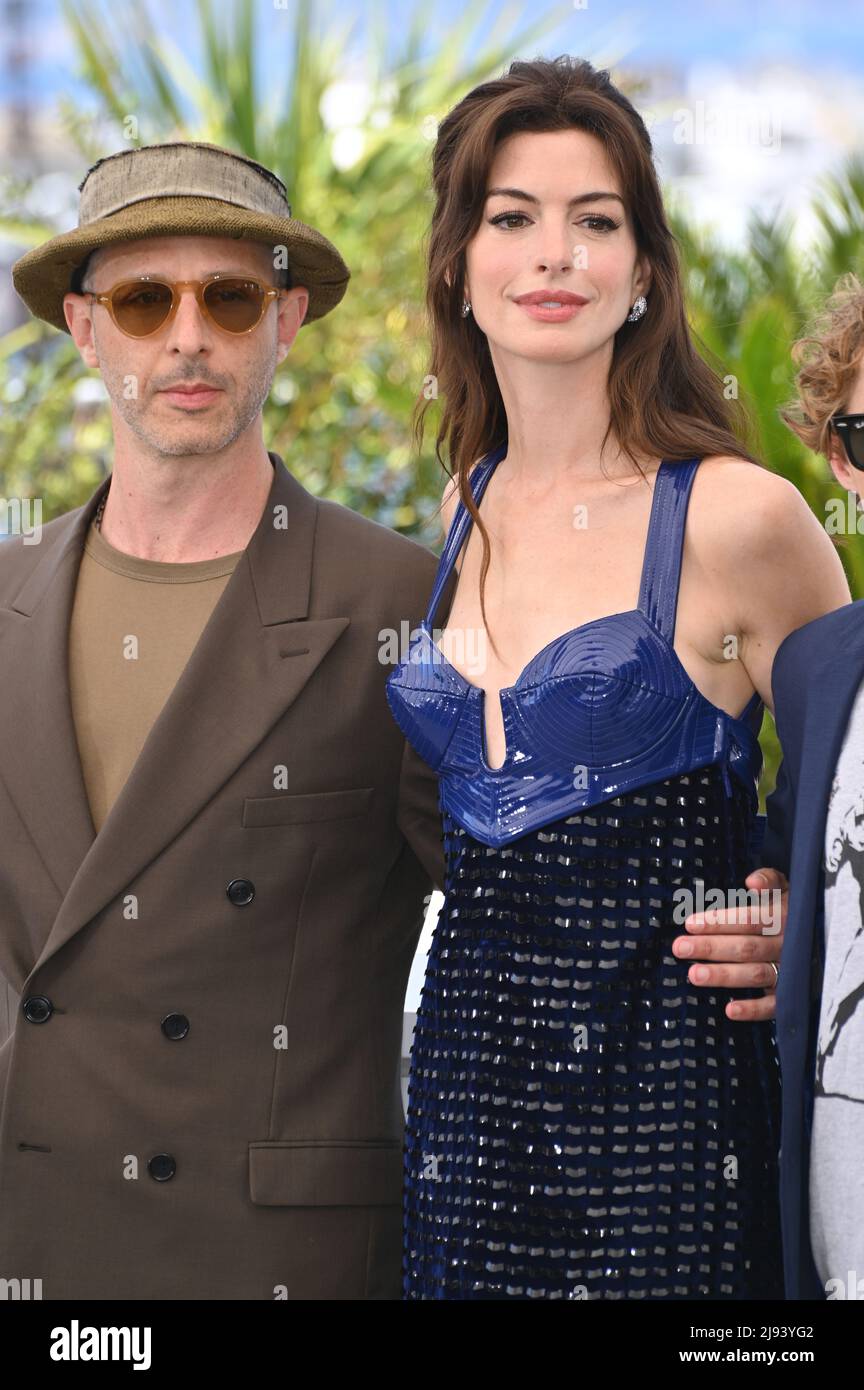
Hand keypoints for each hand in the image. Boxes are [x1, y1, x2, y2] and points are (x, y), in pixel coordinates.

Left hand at [672, 866, 787, 1021]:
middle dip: (712, 948)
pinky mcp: (790, 994)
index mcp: (784, 917)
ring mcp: (790, 971)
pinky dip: (753, 1009)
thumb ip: (770, 880)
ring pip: (755, 974)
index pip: (750, 919)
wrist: (827, 938)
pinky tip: (729, 1009)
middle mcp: (786, 945)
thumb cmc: (792, 910)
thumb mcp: (787, 889)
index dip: (720, 922)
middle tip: (680, 948)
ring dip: (725, 976)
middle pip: (746, 947)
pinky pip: (774, 1006)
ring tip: (694, 975)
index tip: (690, 924)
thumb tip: (752, 881)